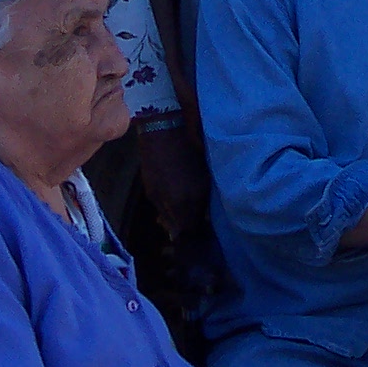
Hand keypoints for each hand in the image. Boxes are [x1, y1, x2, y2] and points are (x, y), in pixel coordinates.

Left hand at [137, 121, 212, 241]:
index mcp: (184, 204)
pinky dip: (202, 199)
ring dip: (196, 213)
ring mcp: (211, 186)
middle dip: (190, 226)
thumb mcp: (153, 190)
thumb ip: (166, 214)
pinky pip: (211, 195)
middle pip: (200, 223)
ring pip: (207, 210)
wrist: (169, 127)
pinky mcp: (214, 175)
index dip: (184, 239)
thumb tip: (174, 234)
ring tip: (182, 207)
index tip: (178, 239)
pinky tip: (191, 194)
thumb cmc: (155, 159)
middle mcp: (201, 198)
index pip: (189, 233)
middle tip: (177, 222)